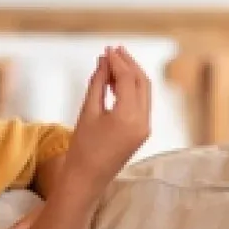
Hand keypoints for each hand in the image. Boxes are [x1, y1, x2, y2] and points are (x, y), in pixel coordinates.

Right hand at [66, 46, 151, 191]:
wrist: (87, 180)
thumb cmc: (82, 147)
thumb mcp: (88, 112)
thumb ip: (98, 83)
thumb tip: (103, 61)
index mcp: (129, 116)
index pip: (128, 79)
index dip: (118, 61)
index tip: (107, 49)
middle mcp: (143, 121)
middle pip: (142, 82)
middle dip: (129, 63)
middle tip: (114, 50)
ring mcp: (146, 127)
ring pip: (144, 91)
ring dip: (132, 75)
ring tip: (115, 62)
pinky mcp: (143, 132)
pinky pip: (142, 103)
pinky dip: (132, 89)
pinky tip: (117, 81)